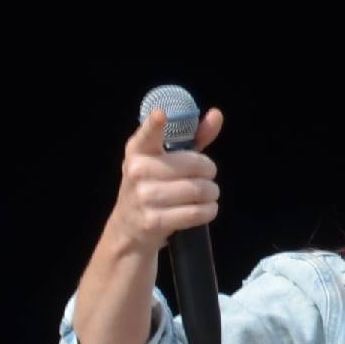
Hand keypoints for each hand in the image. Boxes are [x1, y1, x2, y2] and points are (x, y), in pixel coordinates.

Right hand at [108, 100, 223, 253]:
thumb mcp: (166, 160)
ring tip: (208, 194)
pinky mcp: (154, 221)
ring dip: (211, 193)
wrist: (128, 228)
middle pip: (193, 165)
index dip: (156, 124)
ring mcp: (144, 197)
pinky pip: (195, 212)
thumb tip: (216, 115)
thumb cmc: (152, 186)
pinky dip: (208, 210)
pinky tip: (206, 208)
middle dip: (209, 171)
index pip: (148, 133)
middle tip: (207, 176)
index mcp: (139, 149)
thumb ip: (193, 138)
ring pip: (197, 190)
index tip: (161, 115)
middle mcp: (138, 170)